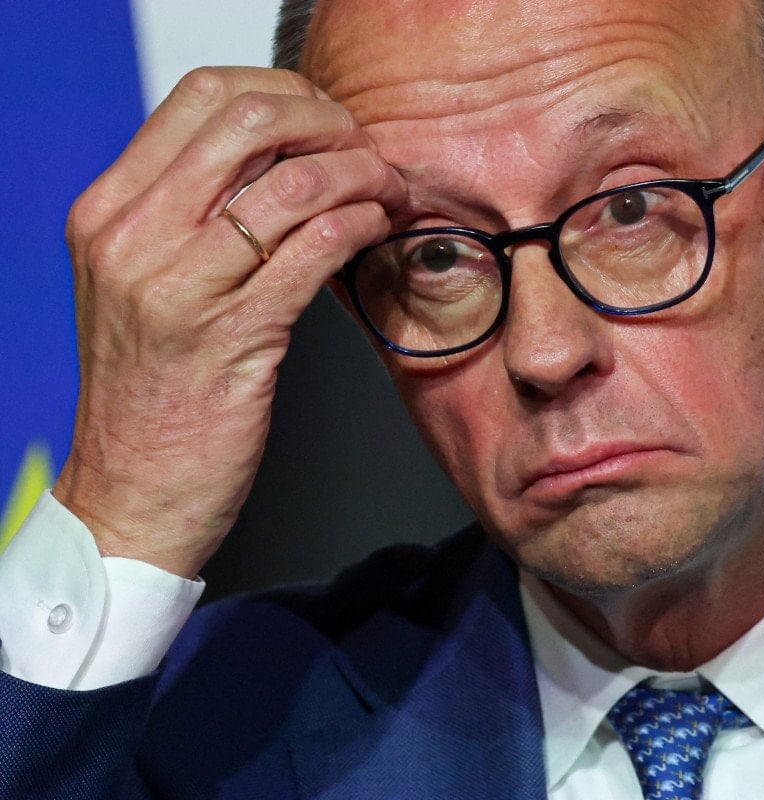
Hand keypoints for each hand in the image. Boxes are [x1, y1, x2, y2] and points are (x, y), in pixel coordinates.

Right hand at [53, 67, 406, 577]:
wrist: (132, 494)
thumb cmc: (151, 393)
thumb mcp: (144, 285)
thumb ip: (190, 216)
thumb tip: (279, 159)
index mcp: (109, 212)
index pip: (201, 97)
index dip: (284, 96)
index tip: (326, 120)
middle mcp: (132, 237)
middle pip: (249, 122)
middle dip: (330, 125)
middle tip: (367, 151)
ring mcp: (177, 287)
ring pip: (292, 183)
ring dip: (361, 176)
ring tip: (389, 192)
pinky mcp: (232, 336)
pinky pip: (313, 249)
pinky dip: (360, 225)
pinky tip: (377, 228)